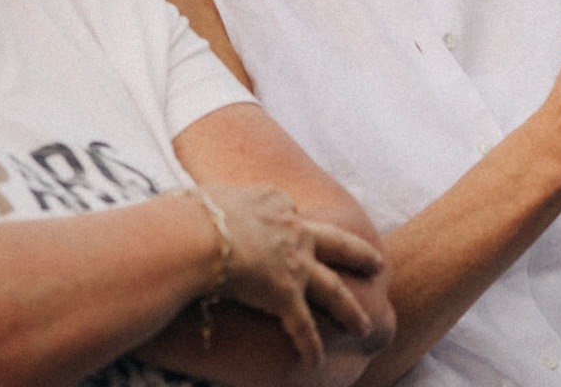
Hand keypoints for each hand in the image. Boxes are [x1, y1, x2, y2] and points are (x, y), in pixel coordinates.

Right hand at [197, 184, 385, 368]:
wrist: (194, 234)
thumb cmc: (185, 215)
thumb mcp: (198, 198)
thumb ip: (201, 205)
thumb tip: (183, 208)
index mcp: (270, 199)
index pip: (287, 208)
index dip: (286, 220)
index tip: (282, 228)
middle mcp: (292, 228)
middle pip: (335, 243)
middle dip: (357, 254)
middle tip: (377, 263)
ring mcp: (294, 262)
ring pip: (333, 290)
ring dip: (350, 310)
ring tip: (364, 326)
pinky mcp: (286, 294)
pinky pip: (303, 326)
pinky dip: (310, 346)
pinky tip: (317, 362)